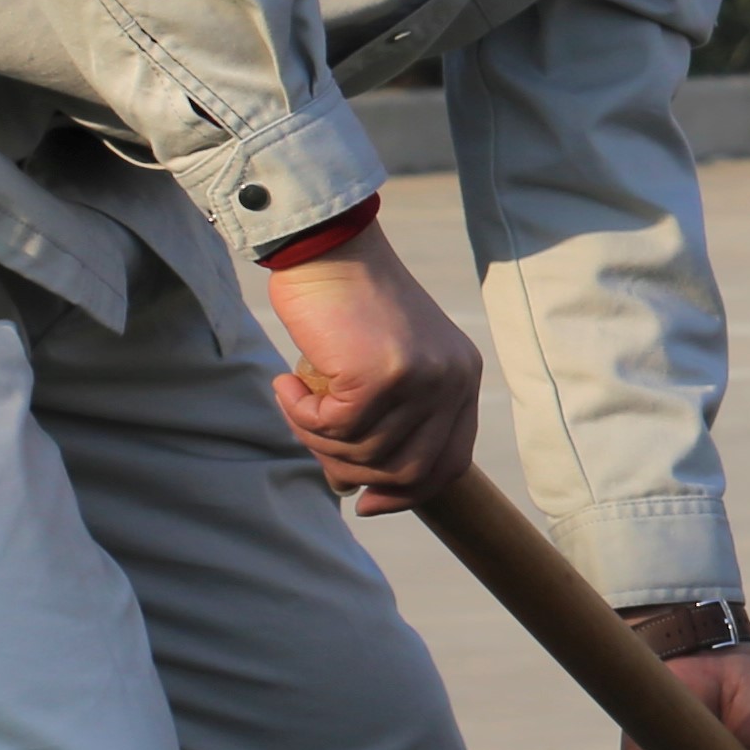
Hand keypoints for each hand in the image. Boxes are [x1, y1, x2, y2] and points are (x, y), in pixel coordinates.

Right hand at [269, 225, 481, 512]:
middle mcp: (452, 380)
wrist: (328, 247)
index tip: (368, 502)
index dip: (408, 492)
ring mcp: (423, 378)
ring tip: (299, 401)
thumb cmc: (344, 307)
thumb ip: (379, 423)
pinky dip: (301, 415)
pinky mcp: (382, 375)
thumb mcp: (379, 369)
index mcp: (461, 379)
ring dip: (319, 439)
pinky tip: (289, 384)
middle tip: (315, 440)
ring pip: (367, 453)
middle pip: (409, 470)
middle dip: (354, 469)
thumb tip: (353, 490)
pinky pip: (335, 428)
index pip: (449, 462)